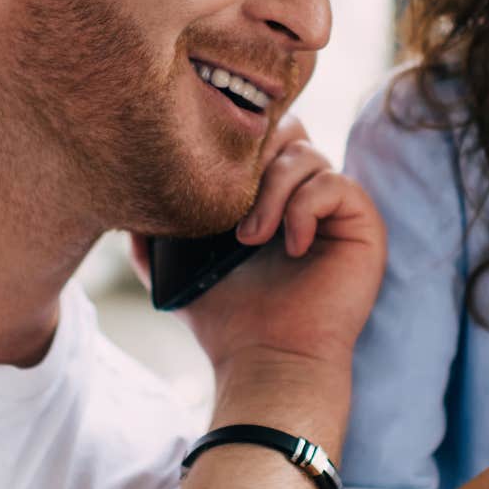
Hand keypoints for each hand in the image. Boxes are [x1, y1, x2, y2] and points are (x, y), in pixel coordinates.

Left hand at [128, 116, 386, 375]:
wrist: (267, 360)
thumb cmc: (227, 320)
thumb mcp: (174, 270)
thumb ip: (152, 236)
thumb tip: (125, 205)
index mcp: (268, 195)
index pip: (259, 136)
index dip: (236, 146)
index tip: (207, 175)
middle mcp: (304, 195)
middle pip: (289, 129)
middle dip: (255, 156)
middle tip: (229, 200)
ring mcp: (335, 209)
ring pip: (307, 155)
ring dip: (271, 192)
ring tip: (248, 239)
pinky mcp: (363, 224)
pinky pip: (336, 184)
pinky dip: (304, 209)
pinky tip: (291, 247)